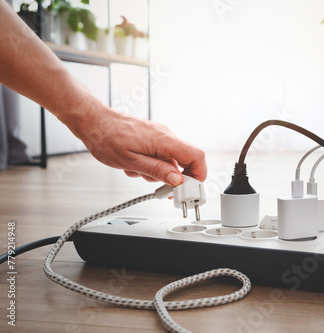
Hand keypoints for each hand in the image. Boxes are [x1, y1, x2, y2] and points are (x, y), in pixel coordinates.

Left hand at [69, 105, 206, 185]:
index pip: (196, 156)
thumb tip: (177, 180)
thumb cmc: (106, 137)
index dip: (199, 175)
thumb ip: (157, 171)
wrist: (93, 120)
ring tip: (137, 171)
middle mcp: (165, 135)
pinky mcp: (153, 138)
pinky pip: (161, 156)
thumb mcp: (131, 162)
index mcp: (163, 140)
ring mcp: (160, 136)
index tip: (190, 189)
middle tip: (161, 189)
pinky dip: (151, 165)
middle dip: (174, 178)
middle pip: (186, 161)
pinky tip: (135, 165)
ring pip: (170, 161)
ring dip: (158, 172)